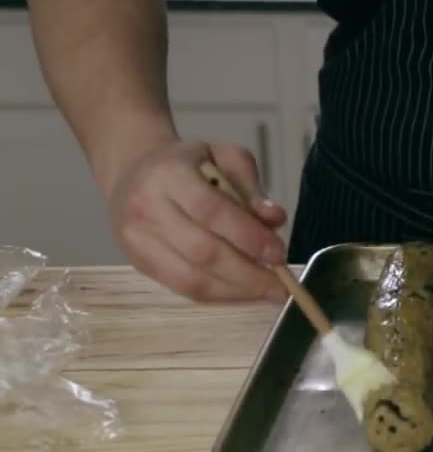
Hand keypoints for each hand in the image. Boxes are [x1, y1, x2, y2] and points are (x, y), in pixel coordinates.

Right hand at [105, 140, 288, 302]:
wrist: (132, 171)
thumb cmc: (189, 164)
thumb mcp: (224, 156)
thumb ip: (251, 186)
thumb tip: (274, 219)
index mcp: (170, 175)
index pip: (212, 212)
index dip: (249, 237)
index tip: (279, 254)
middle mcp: (147, 208)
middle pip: (203, 252)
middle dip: (248, 273)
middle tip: (281, 283)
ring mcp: (137, 240)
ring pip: (191, 278)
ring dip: (236, 291)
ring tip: (267, 291)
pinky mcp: (138, 263)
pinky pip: (182, 288)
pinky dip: (218, 295)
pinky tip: (242, 292)